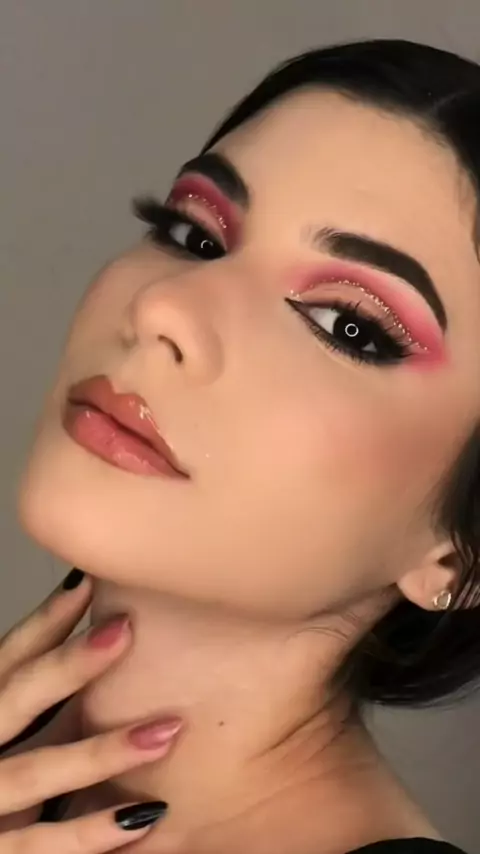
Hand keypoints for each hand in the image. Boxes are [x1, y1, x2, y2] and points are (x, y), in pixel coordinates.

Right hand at [0, 569, 180, 851]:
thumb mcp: (8, 731)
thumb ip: (37, 697)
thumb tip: (91, 629)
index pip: (8, 660)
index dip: (44, 622)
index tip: (88, 583)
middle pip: (16, 699)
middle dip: (69, 665)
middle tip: (125, 629)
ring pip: (35, 770)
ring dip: (101, 751)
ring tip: (167, 731)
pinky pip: (42, 847)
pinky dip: (90, 832)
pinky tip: (142, 816)